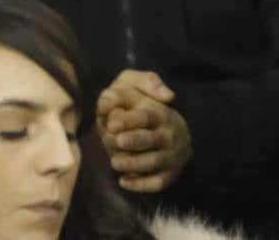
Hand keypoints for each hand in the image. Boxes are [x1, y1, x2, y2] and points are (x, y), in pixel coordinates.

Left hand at [99, 70, 192, 192]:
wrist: (173, 132)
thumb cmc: (144, 109)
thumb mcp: (135, 92)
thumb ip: (120, 94)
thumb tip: (105, 102)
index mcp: (160, 114)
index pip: (146, 117)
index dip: (129, 120)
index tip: (112, 124)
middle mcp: (167, 135)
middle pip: (150, 139)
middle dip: (133, 141)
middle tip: (117, 142)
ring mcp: (169, 156)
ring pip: (152, 162)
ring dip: (133, 164)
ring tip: (114, 162)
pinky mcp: (167, 175)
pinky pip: (157, 183)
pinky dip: (141, 185)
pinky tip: (123, 181)